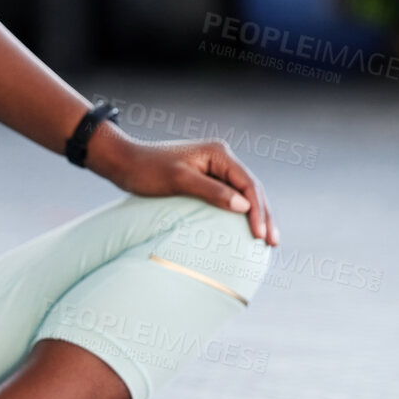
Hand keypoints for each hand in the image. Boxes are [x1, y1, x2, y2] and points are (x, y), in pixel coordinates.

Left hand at [92, 133, 278, 246]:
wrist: (125, 163)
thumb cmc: (147, 170)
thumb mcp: (179, 181)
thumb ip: (212, 192)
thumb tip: (244, 207)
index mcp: (219, 154)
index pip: (248, 184)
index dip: (258, 211)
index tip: (261, 235)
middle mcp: (222, 158)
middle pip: (253, 189)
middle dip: (265, 216)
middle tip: (273, 243)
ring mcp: (216, 169)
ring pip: (246, 194)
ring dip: (258, 216)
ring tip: (268, 240)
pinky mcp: (208, 179)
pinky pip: (232, 198)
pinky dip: (243, 214)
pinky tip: (248, 230)